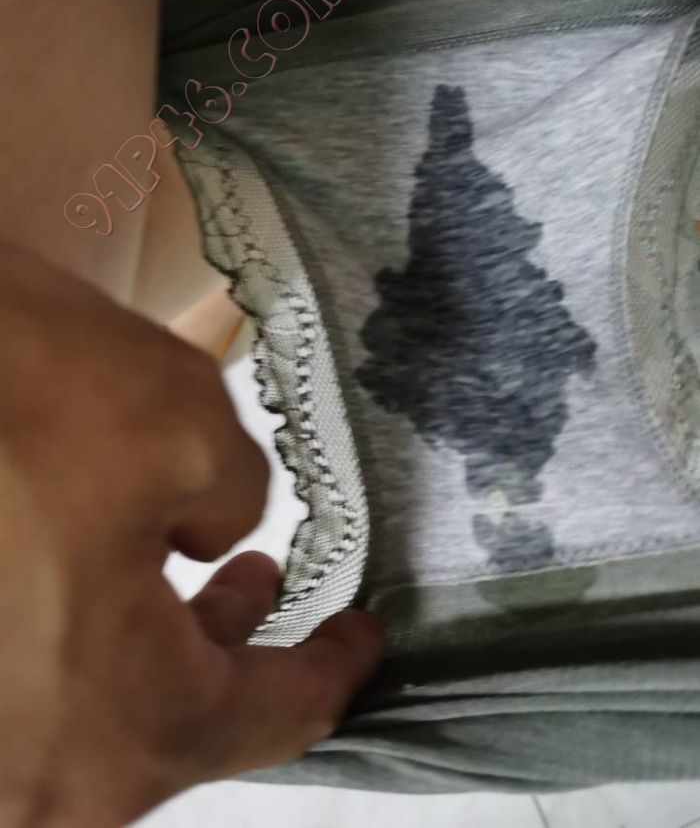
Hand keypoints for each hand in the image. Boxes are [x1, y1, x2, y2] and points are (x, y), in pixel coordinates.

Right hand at [0, 243, 383, 826]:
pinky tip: (97, 567)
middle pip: (178, 729)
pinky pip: (33, 684)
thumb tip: (213, 533)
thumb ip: (236, 497)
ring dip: (156, 644)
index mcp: (122, 729)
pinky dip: (81, 637)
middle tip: (272, 586)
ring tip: (199, 570)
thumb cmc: (16, 393)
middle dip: (238, 650)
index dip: (333, 671)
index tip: (363, 639)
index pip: (275, 717)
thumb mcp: (186, 424)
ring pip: (98, 713)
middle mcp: (32, 779)